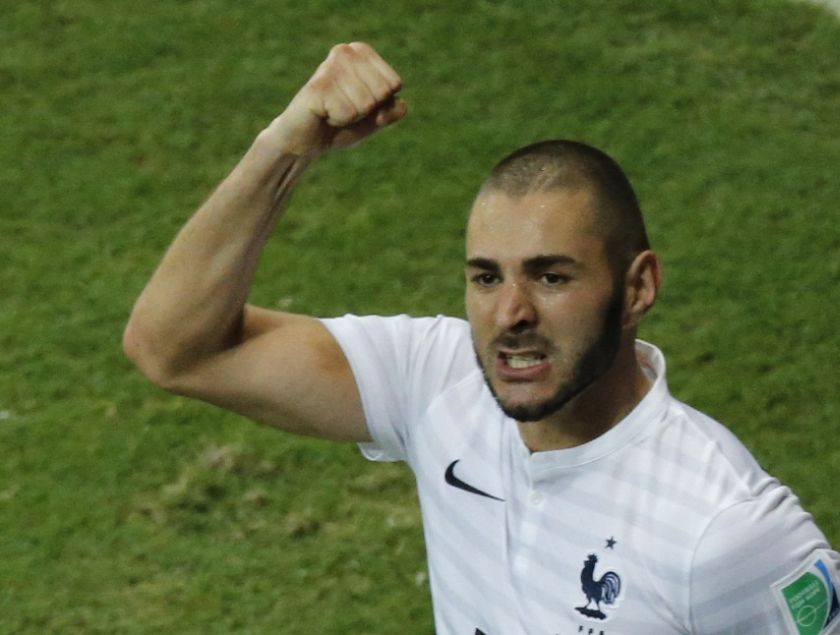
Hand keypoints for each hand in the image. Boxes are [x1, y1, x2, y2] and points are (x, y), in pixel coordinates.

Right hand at [272, 42, 405, 156]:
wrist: (304, 140)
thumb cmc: (340, 125)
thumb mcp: (373, 119)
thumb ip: (391, 111)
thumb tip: (401, 105)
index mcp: (361, 52)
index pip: (394, 84)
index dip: (380, 104)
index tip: (358, 105)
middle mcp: (345, 52)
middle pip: (382, 93)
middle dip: (366, 111)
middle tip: (343, 110)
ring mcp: (329, 67)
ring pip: (366, 104)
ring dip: (351, 117)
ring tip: (332, 112)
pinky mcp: (318, 86)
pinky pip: (349, 113)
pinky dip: (338, 121)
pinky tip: (322, 115)